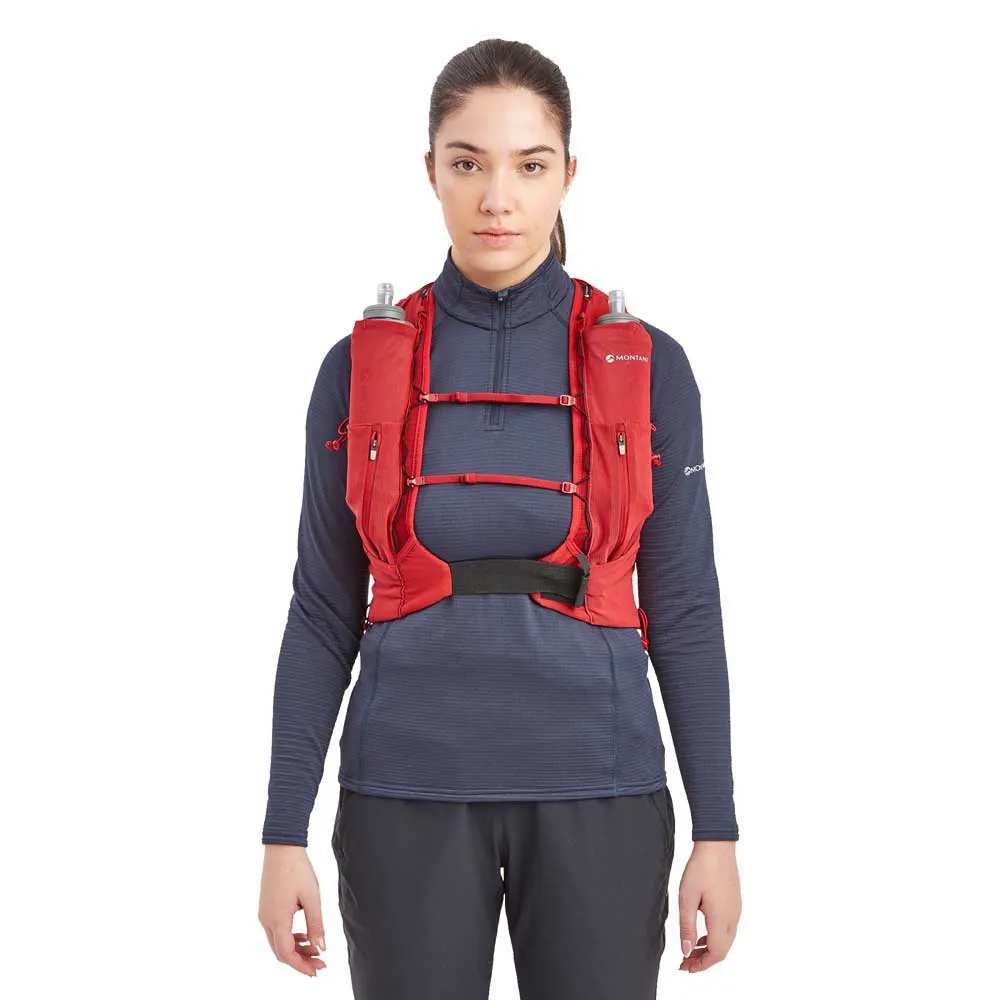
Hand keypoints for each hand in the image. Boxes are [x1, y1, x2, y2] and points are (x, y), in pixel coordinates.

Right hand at [258, 844, 327, 976]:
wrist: (282, 847)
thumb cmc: (297, 869)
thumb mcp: (312, 897)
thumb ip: (316, 924)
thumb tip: (321, 947)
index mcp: (277, 919)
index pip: (287, 954)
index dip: (302, 966)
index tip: (317, 970)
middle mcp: (266, 920)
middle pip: (281, 952)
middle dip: (300, 961)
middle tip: (319, 964)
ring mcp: (264, 914)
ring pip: (278, 942)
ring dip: (296, 949)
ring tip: (315, 949)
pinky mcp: (266, 908)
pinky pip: (276, 931)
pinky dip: (290, 937)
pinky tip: (304, 935)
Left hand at [676, 840, 740, 972]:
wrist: (717, 845)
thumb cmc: (700, 868)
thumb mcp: (687, 898)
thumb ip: (687, 927)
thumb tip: (687, 951)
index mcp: (721, 918)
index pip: (716, 954)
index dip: (701, 965)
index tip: (685, 967)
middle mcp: (733, 917)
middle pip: (722, 951)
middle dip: (704, 960)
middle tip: (686, 962)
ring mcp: (736, 910)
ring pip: (726, 940)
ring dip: (710, 949)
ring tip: (691, 949)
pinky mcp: (735, 902)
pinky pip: (728, 928)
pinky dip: (715, 937)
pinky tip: (702, 932)